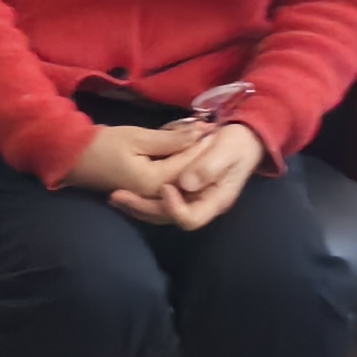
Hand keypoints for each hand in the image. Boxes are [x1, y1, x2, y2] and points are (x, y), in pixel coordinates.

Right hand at [55, 119, 199, 200]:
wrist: (73, 158)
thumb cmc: (102, 145)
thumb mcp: (137, 138)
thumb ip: (170, 139)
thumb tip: (197, 134)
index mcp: (154, 183)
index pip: (189, 164)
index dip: (203, 144)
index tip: (213, 126)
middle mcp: (155, 195)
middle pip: (189, 176)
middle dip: (201, 154)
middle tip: (211, 131)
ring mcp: (150, 197)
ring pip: (181, 181)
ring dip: (191, 160)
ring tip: (200, 138)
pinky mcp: (146, 193)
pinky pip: (170, 182)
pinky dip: (179, 167)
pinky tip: (183, 150)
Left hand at [112, 121, 265, 228]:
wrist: (243, 138)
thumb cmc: (238, 143)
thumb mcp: (228, 150)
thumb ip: (209, 166)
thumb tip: (185, 184)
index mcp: (215, 201)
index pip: (191, 219)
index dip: (175, 208)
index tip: (164, 188)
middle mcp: (200, 206)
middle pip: (168, 218)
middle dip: (143, 208)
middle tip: (118, 196)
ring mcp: (189, 200)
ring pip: (159, 212)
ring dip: (136, 206)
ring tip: (114, 196)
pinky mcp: (180, 192)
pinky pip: (158, 201)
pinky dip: (140, 197)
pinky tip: (122, 189)